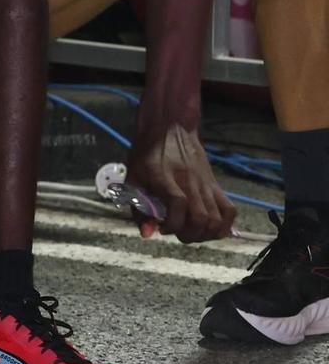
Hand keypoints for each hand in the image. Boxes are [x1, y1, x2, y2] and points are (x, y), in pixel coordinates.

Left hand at [128, 111, 236, 242]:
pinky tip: (209, 229)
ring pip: (216, 219)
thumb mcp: (133, 177)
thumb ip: (138, 207)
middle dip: (187, 235)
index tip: (161, 228)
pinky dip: (224, 226)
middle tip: (176, 233)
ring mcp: (206, 184)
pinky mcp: (216, 186)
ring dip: (204, 234)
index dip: (172, 223)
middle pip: (200, 217)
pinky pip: (230, 211)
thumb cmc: (147, 155)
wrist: (170, 128)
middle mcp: (189, 182)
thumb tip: (147, 234)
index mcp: (164, 177)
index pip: (178, 204)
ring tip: (191, 232)